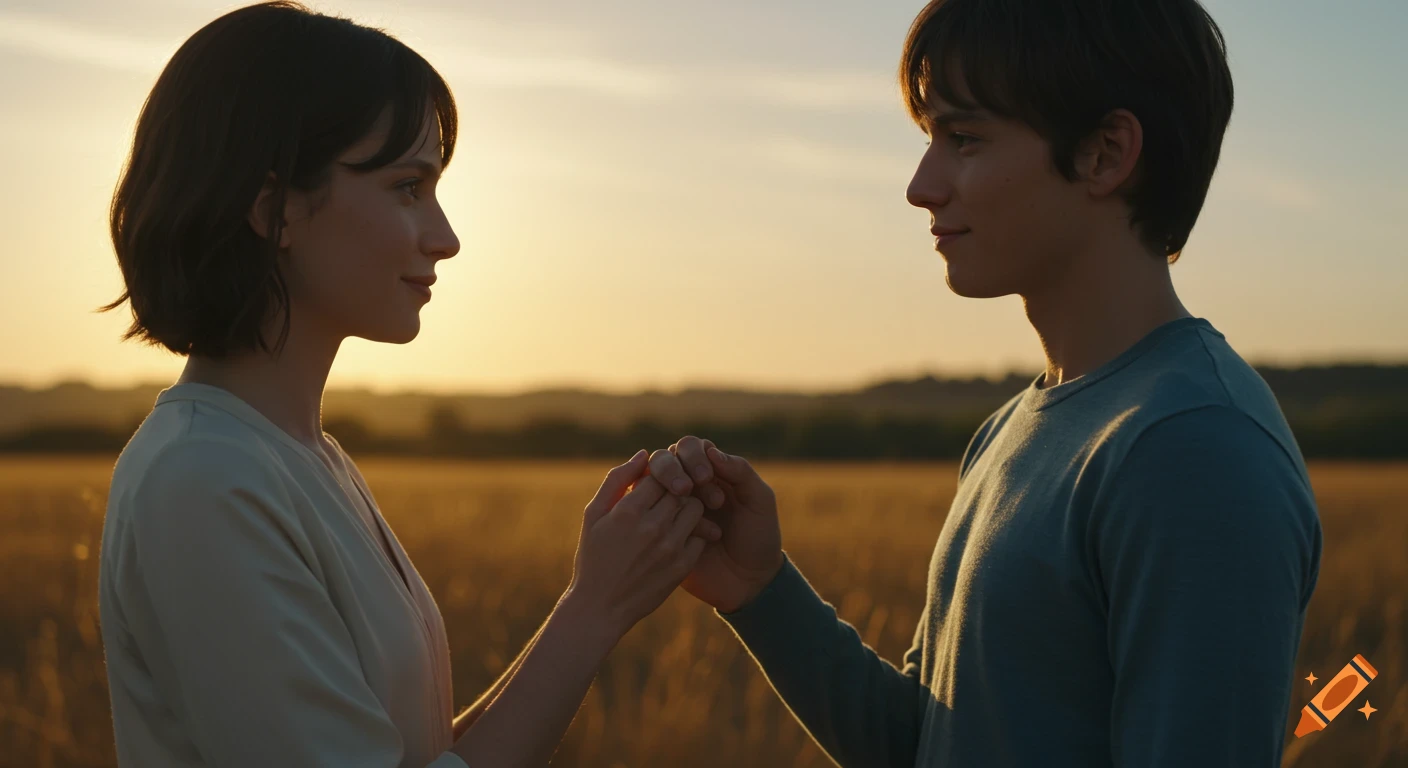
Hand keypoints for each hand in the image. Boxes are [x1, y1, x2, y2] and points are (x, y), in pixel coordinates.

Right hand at [566, 450, 714, 637]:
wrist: (600, 608)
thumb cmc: (593, 557)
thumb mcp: (594, 515)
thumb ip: (616, 481)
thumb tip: (643, 454)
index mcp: (628, 511)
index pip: (660, 473)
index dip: (661, 473)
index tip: (658, 480)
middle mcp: (652, 526)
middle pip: (680, 488)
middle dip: (677, 487)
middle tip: (670, 494)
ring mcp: (670, 547)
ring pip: (695, 508)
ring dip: (687, 507)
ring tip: (675, 513)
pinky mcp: (682, 566)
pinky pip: (699, 535)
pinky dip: (692, 532)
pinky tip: (678, 536)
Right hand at [648, 437, 783, 612]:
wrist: (751, 582)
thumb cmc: (759, 537)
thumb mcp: (759, 501)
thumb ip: (740, 472)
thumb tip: (710, 450)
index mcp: (712, 472)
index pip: (690, 447)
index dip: (692, 456)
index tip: (705, 477)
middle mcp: (689, 486)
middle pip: (663, 460)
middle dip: (671, 470)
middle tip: (688, 488)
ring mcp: (673, 510)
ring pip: (653, 487)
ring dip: (672, 497)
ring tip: (702, 516)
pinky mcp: (663, 534)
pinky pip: (653, 518)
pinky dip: (670, 522)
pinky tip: (699, 538)